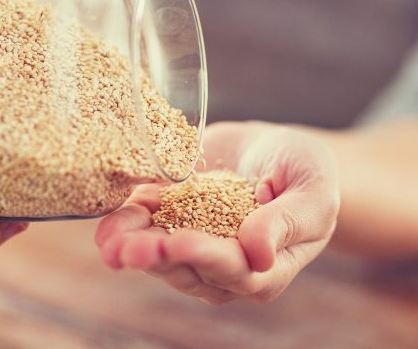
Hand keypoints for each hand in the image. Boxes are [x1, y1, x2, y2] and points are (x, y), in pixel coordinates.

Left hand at [95, 121, 339, 302]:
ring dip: (130, 245)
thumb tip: (257, 254)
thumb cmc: (306, 173)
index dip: (203, 255)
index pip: (233, 269)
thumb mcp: (312, 193)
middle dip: (154, 257)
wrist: (275, 149)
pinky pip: (145, 226)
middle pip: (186, 268)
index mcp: (265, 267)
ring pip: (158, 253)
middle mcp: (223, 264)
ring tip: (106, 239)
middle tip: (126, 249)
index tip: (177, 241)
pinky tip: (105, 223)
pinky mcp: (171, 218)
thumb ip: (289, 223)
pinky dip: (124, 223)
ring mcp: (193, 243)